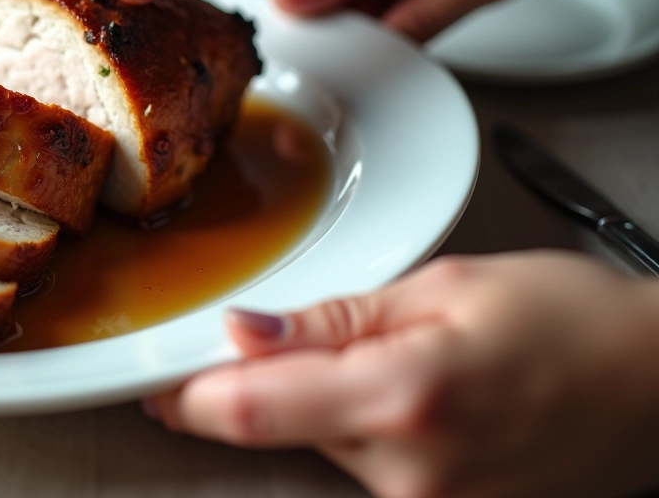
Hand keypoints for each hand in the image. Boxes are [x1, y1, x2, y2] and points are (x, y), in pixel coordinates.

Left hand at [145, 252, 658, 497]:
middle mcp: (409, 473)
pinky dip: (365, 429)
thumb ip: (331, 320)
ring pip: (323, 446)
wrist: (657, 386)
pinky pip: (367, 470)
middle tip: (312, 335)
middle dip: (269, 381)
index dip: (186, 394)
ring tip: (404, 359)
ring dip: (326, 403)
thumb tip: (242, 331)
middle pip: (279, 427)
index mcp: (401, 396)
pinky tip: (421, 398)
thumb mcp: (442, 287)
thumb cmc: (568, 320)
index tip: (153, 378)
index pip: (248, 409)